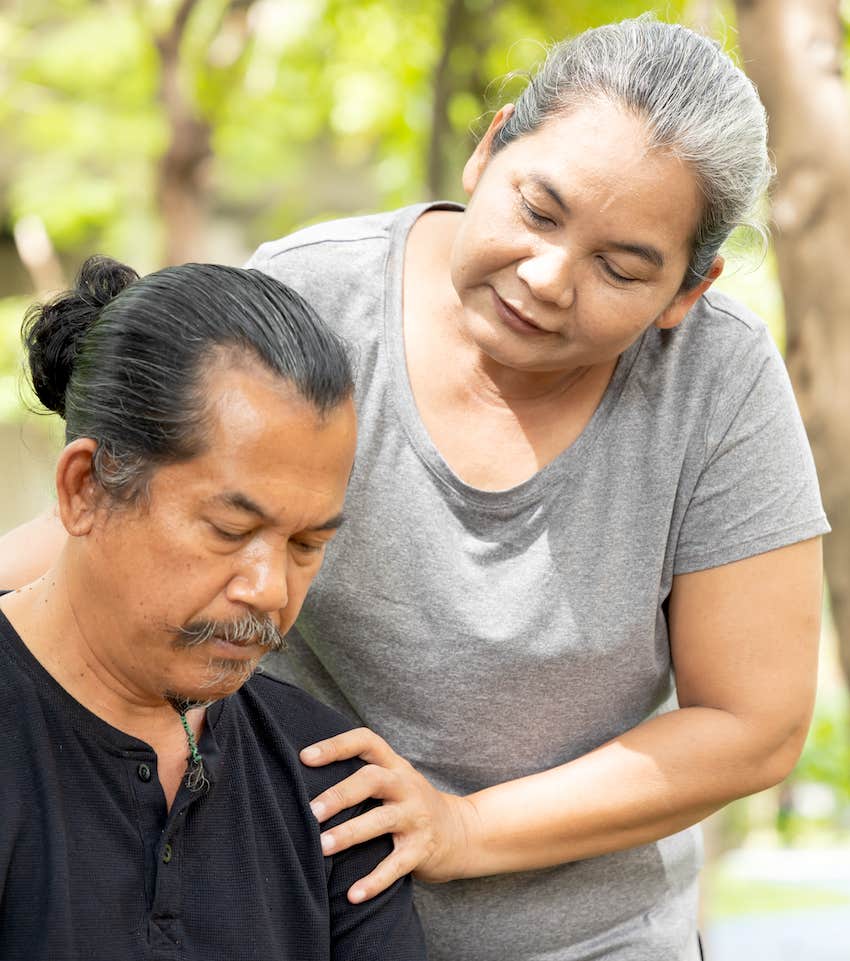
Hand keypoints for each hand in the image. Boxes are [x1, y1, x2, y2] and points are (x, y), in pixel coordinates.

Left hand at [301, 727, 476, 902]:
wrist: (462, 833)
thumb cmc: (410, 804)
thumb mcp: (394, 780)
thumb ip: (361, 775)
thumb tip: (302, 780)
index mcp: (394, 765)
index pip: (366, 742)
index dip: (336, 745)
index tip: (305, 757)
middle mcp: (406, 786)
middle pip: (372, 779)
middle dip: (340, 794)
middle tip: (311, 811)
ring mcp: (416, 817)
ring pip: (382, 821)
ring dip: (350, 833)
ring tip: (322, 848)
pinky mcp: (422, 849)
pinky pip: (396, 865)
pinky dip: (374, 881)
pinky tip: (353, 895)